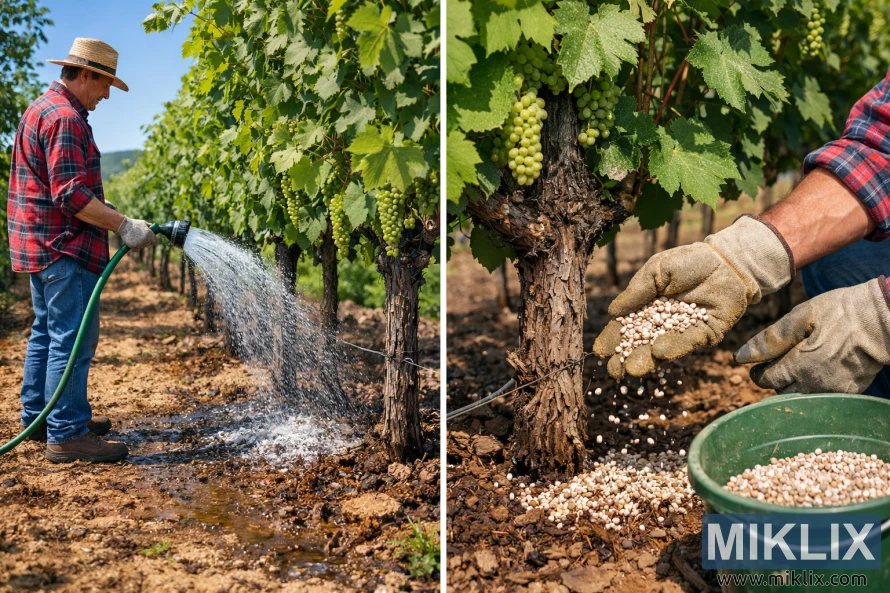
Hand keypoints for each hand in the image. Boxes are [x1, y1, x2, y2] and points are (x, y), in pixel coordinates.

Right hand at [116, 217, 157, 249]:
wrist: (124, 226)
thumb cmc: (134, 224)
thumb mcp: (144, 223)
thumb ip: (150, 227)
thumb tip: (155, 228)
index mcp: (150, 235)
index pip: (155, 242)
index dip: (153, 240)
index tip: (150, 239)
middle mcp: (146, 240)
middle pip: (149, 244)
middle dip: (146, 241)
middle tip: (141, 236)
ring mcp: (140, 244)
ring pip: (142, 247)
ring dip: (140, 244)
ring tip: (135, 237)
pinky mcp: (134, 247)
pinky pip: (136, 249)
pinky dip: (135, 247)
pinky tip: (133, 242)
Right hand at [593, 216, 791, 378]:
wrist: (726, 259)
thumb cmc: (688, 262)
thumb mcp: (656, 271)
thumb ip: (636, 292)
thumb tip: (612, 312)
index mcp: (648, 308)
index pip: (627, 327)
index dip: (613, 338)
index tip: (600, 351)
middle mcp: (664, 324)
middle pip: (642, 344)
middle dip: (627, 358)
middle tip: (614, 371)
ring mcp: (684, 331)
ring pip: (662, 348)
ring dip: (647, 359)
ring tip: (632, 368)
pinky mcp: (706, 334)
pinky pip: (688, 342)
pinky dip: (673, 348)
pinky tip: (658, 352)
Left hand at [734, 277, 889, 393]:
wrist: (885, 318)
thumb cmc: (841, 312)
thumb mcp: (801, 317)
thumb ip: (770, 339)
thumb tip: (740, 356)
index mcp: (799, 366)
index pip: (766, 380)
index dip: (759, 371)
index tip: (759, 363)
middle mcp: (815, 385)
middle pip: (782, 392)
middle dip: (775, 380)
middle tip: (779, 363)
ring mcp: (834, 391)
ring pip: (802, 398)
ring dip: (794, 386)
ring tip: (798, 366)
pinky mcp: (849, 392)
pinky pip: (823, 397)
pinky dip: (815, 388)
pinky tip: (819, 370)